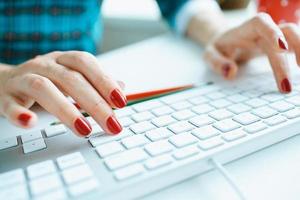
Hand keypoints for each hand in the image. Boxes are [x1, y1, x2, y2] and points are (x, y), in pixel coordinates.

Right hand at [0, 51, 126, 136]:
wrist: (5, 82)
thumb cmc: (46, 81)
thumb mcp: (71, 77)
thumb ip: (95, 83)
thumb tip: (122, 88)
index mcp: (63, 60)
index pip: (86, 63)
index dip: (104, 80)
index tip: (121, 102)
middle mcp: (44, 65)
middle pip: (70, 79)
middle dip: (94, 103)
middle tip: (110, 124)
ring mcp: (23, 79)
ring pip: (43, 87)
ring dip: (66, 109)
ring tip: (84, 129)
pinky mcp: (5, 96)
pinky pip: (10, 104)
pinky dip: (19, 113)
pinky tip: (31, 123)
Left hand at [204, 13, 298, 92]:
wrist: (225, 41)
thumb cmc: (219, 47)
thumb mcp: (209, 54)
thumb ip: (217, 62)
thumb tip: (231, 72)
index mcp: (245, 29)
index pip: (261, 23)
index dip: (273, 32)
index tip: (282, 49)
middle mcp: (263, 31)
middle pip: (285, 32)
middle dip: (294, 51)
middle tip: (292, 77)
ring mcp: (273, 38)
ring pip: (295, 38)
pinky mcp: (279, 47)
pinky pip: (294, 47)